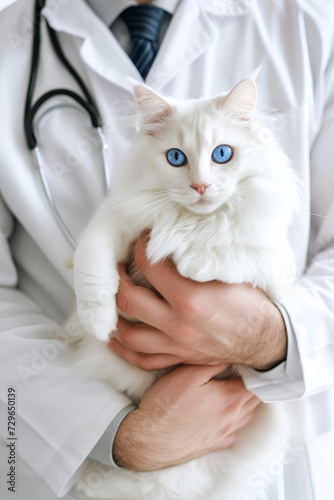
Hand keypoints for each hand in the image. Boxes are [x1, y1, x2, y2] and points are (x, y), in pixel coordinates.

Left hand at [109, 234, 286, 370]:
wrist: (268, 339)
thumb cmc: (252, 303)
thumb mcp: (227, 274)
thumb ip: (197, 259)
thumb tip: (174, 241)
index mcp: (191, 297)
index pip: (150, 266)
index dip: (140, 248)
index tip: (140, 240)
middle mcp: (178, 323)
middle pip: (128, 300)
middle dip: (117, 280)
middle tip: (117, 267)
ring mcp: (176, 344)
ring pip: (129, 335)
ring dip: (114, 317)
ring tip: (113, 299)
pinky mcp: (178, 357)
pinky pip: (143, 360)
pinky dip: (124, 350)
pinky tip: (115, 338)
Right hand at [113, 364, 259, 469]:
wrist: (149, 441)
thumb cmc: (166, 405)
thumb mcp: (188, 374)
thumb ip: (213, 363)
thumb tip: (232, 356)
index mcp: (230, 399)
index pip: (255, 382)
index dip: (253, 369)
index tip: (246, 360)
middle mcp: (233, 418)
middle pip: (255, 399)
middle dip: (252, 383)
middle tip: (243, 371)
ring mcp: (225, 434)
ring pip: (248, 415)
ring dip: (246, 401)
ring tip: (235, 388)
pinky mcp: (214, 445)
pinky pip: (234, 431)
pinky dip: (235, 420)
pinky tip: (223, 412)